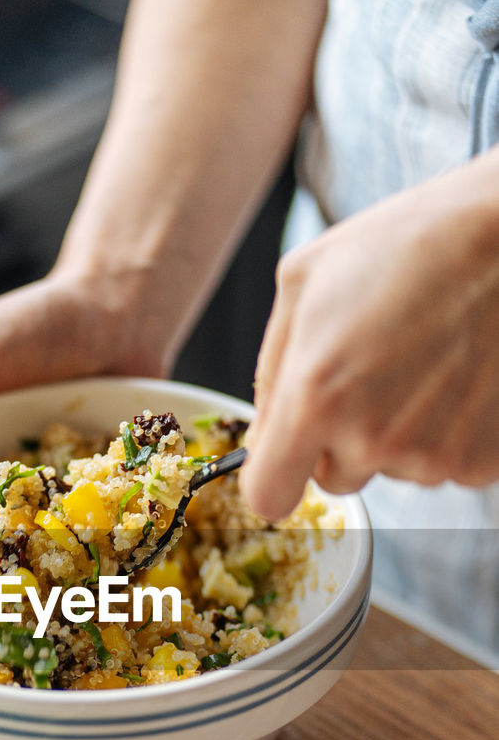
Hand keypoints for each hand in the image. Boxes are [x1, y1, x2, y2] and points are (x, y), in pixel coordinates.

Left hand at [239, 150, 498, 521]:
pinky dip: (449, 431)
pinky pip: (445, 463)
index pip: (267, 497)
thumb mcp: (304, 281)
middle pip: (334, 479)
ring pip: (392, 468)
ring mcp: (433, 455)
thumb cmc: (412, 243)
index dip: (272, 478)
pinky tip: (459, 376)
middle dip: (341, 439)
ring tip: (423, 360)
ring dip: (398, 431)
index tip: (285, 458)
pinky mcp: (483, 460)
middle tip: (372, 373)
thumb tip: (262, 432)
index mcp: (315, 398)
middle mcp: (373, 438)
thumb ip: (271, 371)